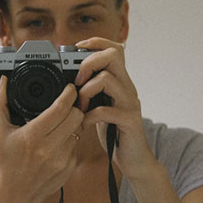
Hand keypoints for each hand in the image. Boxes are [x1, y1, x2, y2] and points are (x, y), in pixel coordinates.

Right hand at [0, 76, 83, 202]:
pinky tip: (61, 138)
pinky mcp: (71, 166)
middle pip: (76, 115)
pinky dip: (72, 137)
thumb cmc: (8, 160)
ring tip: (63, 120)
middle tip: (68, 102)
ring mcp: (63, 158)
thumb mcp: (0, 131)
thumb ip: (0, 103)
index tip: (68, 88)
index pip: (60, 108)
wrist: (18, 193)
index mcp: (32, 136)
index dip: (68, 94)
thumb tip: (4, 82)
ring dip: (74, 121)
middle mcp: (50, 148)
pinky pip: (78, 143)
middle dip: (74, 106)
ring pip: (80, 128)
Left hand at [74, 37, 157, 179]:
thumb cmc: (113, 131)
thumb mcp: (100, 105)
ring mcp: (130, 103)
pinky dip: (89, 116)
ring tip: (80, 105)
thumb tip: (67, 80)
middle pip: (114, 55)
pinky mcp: (129, 121)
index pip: (114, 48)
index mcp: (120, 81)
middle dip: (89, 62)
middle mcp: (128, 88)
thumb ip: (91, 91)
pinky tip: (84, 123)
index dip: (95, 43)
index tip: (76, 50)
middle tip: (77, 80)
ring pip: (108, 79)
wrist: (134, 159)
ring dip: (86, 90)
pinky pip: (106, 111)